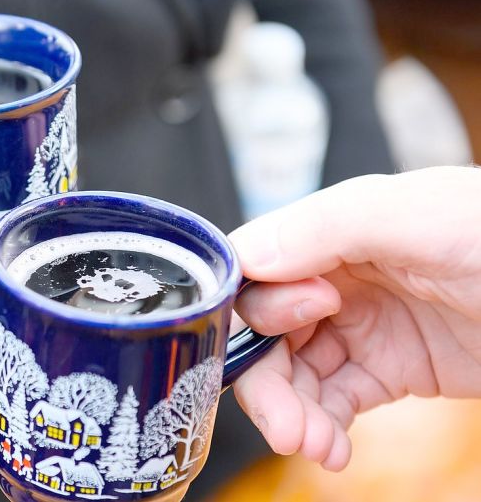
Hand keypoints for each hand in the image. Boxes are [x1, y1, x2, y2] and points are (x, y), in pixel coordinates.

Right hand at [229, 166, 480, 470]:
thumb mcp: (415, 216)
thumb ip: (326, 227)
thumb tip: (247, 258)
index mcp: (331, 232)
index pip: (254, 271)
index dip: (252, 309)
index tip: (287, 332)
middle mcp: (337, 278)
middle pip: (264, 333)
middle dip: (266, 381)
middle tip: (288, 425)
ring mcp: (362, 326)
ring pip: (292, 373)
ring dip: (292, 412)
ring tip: (314, 444)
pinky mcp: (389, 369)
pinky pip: (333, 400)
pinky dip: (322, 426)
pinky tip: (332, 447)